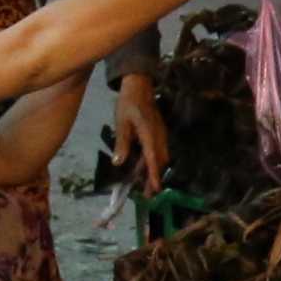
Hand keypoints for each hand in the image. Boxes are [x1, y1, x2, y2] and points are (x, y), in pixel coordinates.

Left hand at [115, 72, 169, 194]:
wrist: (139, 86)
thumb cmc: (128, 103)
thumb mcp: (121, 123)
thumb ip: (122, 143)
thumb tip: (118, 163)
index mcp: (149, 134)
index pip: (153, 158)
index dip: (154, 175)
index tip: (154, 189)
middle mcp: (159, 136)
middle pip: (160, 161)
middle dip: (155, 177)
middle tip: (147, 193)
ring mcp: (162, 134)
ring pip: (162, 157)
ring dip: (155, 170)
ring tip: (146, 184)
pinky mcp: (160, 133)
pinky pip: (160, 151)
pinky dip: (154, 162)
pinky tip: (146, 167)